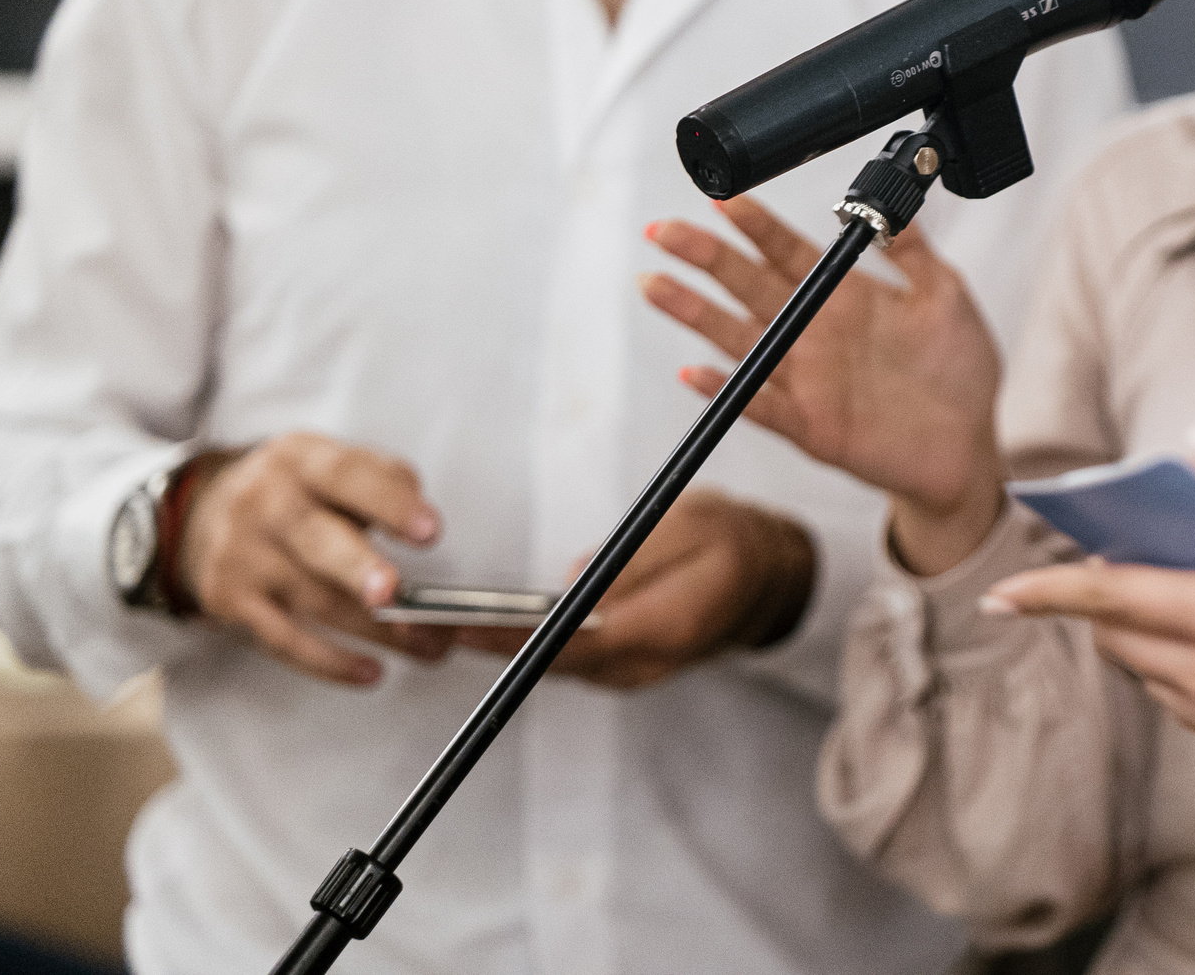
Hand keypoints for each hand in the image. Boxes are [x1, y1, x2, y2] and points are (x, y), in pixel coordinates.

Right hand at [178, 432, 449, 687]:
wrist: (202, 510)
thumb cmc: (290, 490)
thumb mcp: (330, 462)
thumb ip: (384, 480)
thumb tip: (420, 517)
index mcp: (300, 460)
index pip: (348, 476)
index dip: (390, 504)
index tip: (429, 531)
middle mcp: (266, 504)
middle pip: (317, 540)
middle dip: (358, 569)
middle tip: (395, 593)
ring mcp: (242, 555)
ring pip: (313, 601)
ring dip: (377, 630)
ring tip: (427, 643)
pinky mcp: (228, 601)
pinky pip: (284, 641)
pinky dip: (330, 662)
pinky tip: (370, 670)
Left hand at [457, 489, 814, 689]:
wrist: (773, 578)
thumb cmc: (734, 538)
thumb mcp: (692, 521)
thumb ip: (634, 556)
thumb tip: (573, 582)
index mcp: (669, 624)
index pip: (576, 642)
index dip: (515, 638)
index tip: (463, 625)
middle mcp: (649, 663)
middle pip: (555, 664)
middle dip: (490, 644)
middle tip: (422, 623)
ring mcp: (637, 673)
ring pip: (557, 669)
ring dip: (503, 649)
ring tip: (440, 622)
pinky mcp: (626, 669)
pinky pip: (569, 664)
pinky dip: (528, 649)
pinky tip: (489, 628)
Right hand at [642, 198, 1006, 574]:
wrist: (970, 446)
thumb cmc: (958, 372)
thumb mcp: (947, 298)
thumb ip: (916, 253)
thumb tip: (892, 206)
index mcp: (846, 297)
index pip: (788, 252)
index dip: (755, 225)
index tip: (722, 198)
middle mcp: (817, 332)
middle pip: (749, 286)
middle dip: (705, 257)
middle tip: (663, 231)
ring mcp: (809, 379)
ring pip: (741, 340)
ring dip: (696, 313)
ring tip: (655, 285)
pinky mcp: (812, 425)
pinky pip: (762, 405)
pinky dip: (727, 390)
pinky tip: (695, 372)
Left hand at [982, 426, 1194, 908]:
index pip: (1112, 601)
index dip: (1050, 592)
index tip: (1000, 592)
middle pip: (1122, 642)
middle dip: (1097, 604)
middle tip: (1101, 565)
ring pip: (1153, 678)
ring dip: (1139, 639)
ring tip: (1164, 596)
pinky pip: (1192, 708)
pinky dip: (1180, 671)